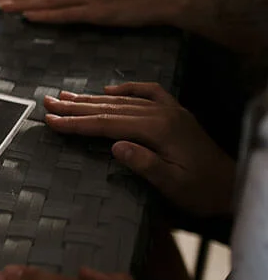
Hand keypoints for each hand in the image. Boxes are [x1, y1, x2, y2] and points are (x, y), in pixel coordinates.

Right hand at [44, 82, 234, 216]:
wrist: (231, 187)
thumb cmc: (201, 191)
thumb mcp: (172, 185)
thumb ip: (145, 164)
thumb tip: (116, 145)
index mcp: (159, 130)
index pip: (108, 124)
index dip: (77, 123)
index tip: (51, 121)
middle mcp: (163, 114)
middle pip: (111, 108)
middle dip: (77, 106)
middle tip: (48, 102)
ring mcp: (170, 111)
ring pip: (124, 100)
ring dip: (93, 98)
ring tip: (66, 97)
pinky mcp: (176, 114)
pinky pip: (148, 93)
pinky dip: (127, 89)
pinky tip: (110, 89)